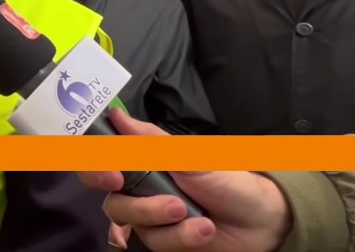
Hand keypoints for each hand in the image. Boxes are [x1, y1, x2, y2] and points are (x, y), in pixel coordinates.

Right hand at [77, 109, 292, 251]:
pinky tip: (203, 231)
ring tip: (199, 217)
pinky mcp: (164, 242)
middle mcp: (140, 191)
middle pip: (111, 200)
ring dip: (166, 220)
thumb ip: (151, 141)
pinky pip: (156, 243)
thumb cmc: (227, 180)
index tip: (112, 175)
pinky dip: (182, 238)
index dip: (94, 167)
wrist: (260, 220)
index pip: (102, 162)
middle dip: (138, 206)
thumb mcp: (191, 157)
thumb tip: (116, 115)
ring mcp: (151, 219)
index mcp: (143, 163)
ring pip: (135, 225)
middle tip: (168, 204)